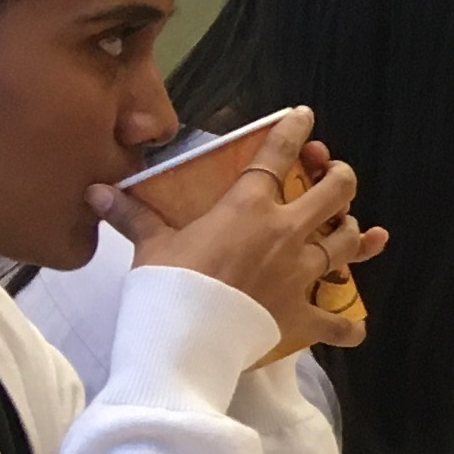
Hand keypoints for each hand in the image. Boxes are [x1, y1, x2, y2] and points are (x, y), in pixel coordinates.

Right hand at [95, 107, 382, 354]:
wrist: (185, 338)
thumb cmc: (168, 284)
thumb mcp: (150, 245)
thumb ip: (133, 215)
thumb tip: (96, 191)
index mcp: (248, 207)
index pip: (276, 156)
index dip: (292, 131)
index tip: (304, 115)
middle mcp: (285, 233)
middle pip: (334, 193)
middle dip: (340, 178)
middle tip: (336, 174)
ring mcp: (301, 274)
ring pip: (347, 246)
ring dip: (355, 236)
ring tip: (357, 231)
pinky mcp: (304, 315)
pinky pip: (339, 323)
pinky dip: (349, 327)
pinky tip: (355, 328)